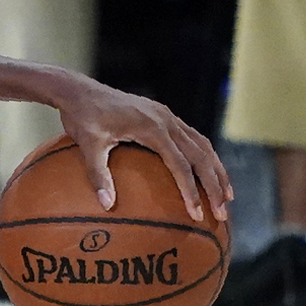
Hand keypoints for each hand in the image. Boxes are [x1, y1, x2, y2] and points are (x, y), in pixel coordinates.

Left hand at [55, 76, 232, 221]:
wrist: (79, 91)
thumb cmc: (81, 118)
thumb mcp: (87, 146)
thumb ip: (97, 174)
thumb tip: (106, 206)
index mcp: (152, 128)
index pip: (181, 165)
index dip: (190, 191)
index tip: (196, 214)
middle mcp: (166, 120)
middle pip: (201, 156)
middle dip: (215, 185)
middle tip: (221, 213)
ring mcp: (167, 116)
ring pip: (203, 145)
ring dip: (217, 171)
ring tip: (227, 196)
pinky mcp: (163, 116)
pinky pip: (192, 137)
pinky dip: (204, 156)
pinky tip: (207, 172)